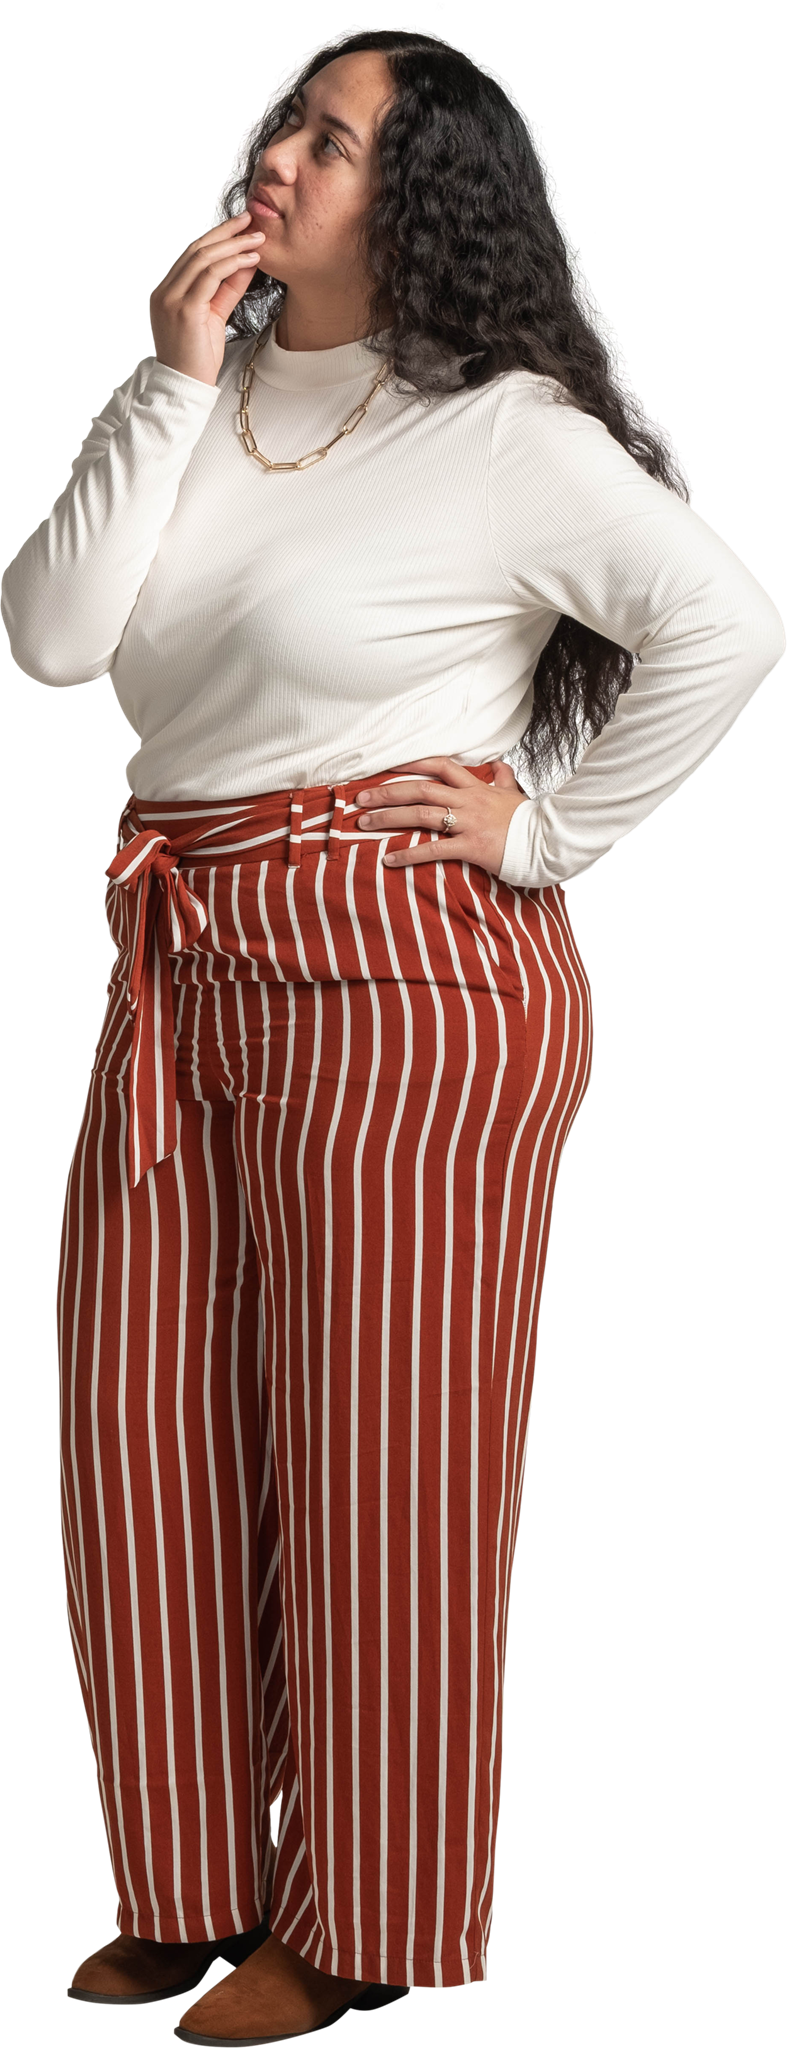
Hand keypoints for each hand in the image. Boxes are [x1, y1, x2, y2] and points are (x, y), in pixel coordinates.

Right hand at [149, 210, 265, 387]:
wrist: (185, 387)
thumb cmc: (198, 358)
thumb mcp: (215, 316)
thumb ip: (227, 289)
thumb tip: (246, 262)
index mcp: (167, 291)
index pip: (191, 255)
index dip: (216, 237)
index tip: (239, 226)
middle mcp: (164, 291)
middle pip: (196, 249)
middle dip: (225, 231)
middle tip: (250, 219)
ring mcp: (171, 299)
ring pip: (203, 258)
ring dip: (233, 245)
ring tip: (257, 238)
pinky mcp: (185, 309)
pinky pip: (210, 276)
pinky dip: (232, 264)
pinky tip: (250, 259)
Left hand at [354, 755, 526, 877]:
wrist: (548, 841)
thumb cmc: (528, 820)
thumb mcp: (514, 794)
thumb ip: (503, 778)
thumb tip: (500, 764)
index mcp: (476, 787)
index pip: (440, 766)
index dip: (412, 763)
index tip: (388, 766)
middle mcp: (468, 800)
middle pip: (420, 789)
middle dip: (387, 792)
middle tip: (361, 798)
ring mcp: (468, 822)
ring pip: (421, 815)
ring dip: (388, 818)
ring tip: (364, 824)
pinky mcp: (471, 846)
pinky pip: (434, 850)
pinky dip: (409, 854)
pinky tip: (389, 859)